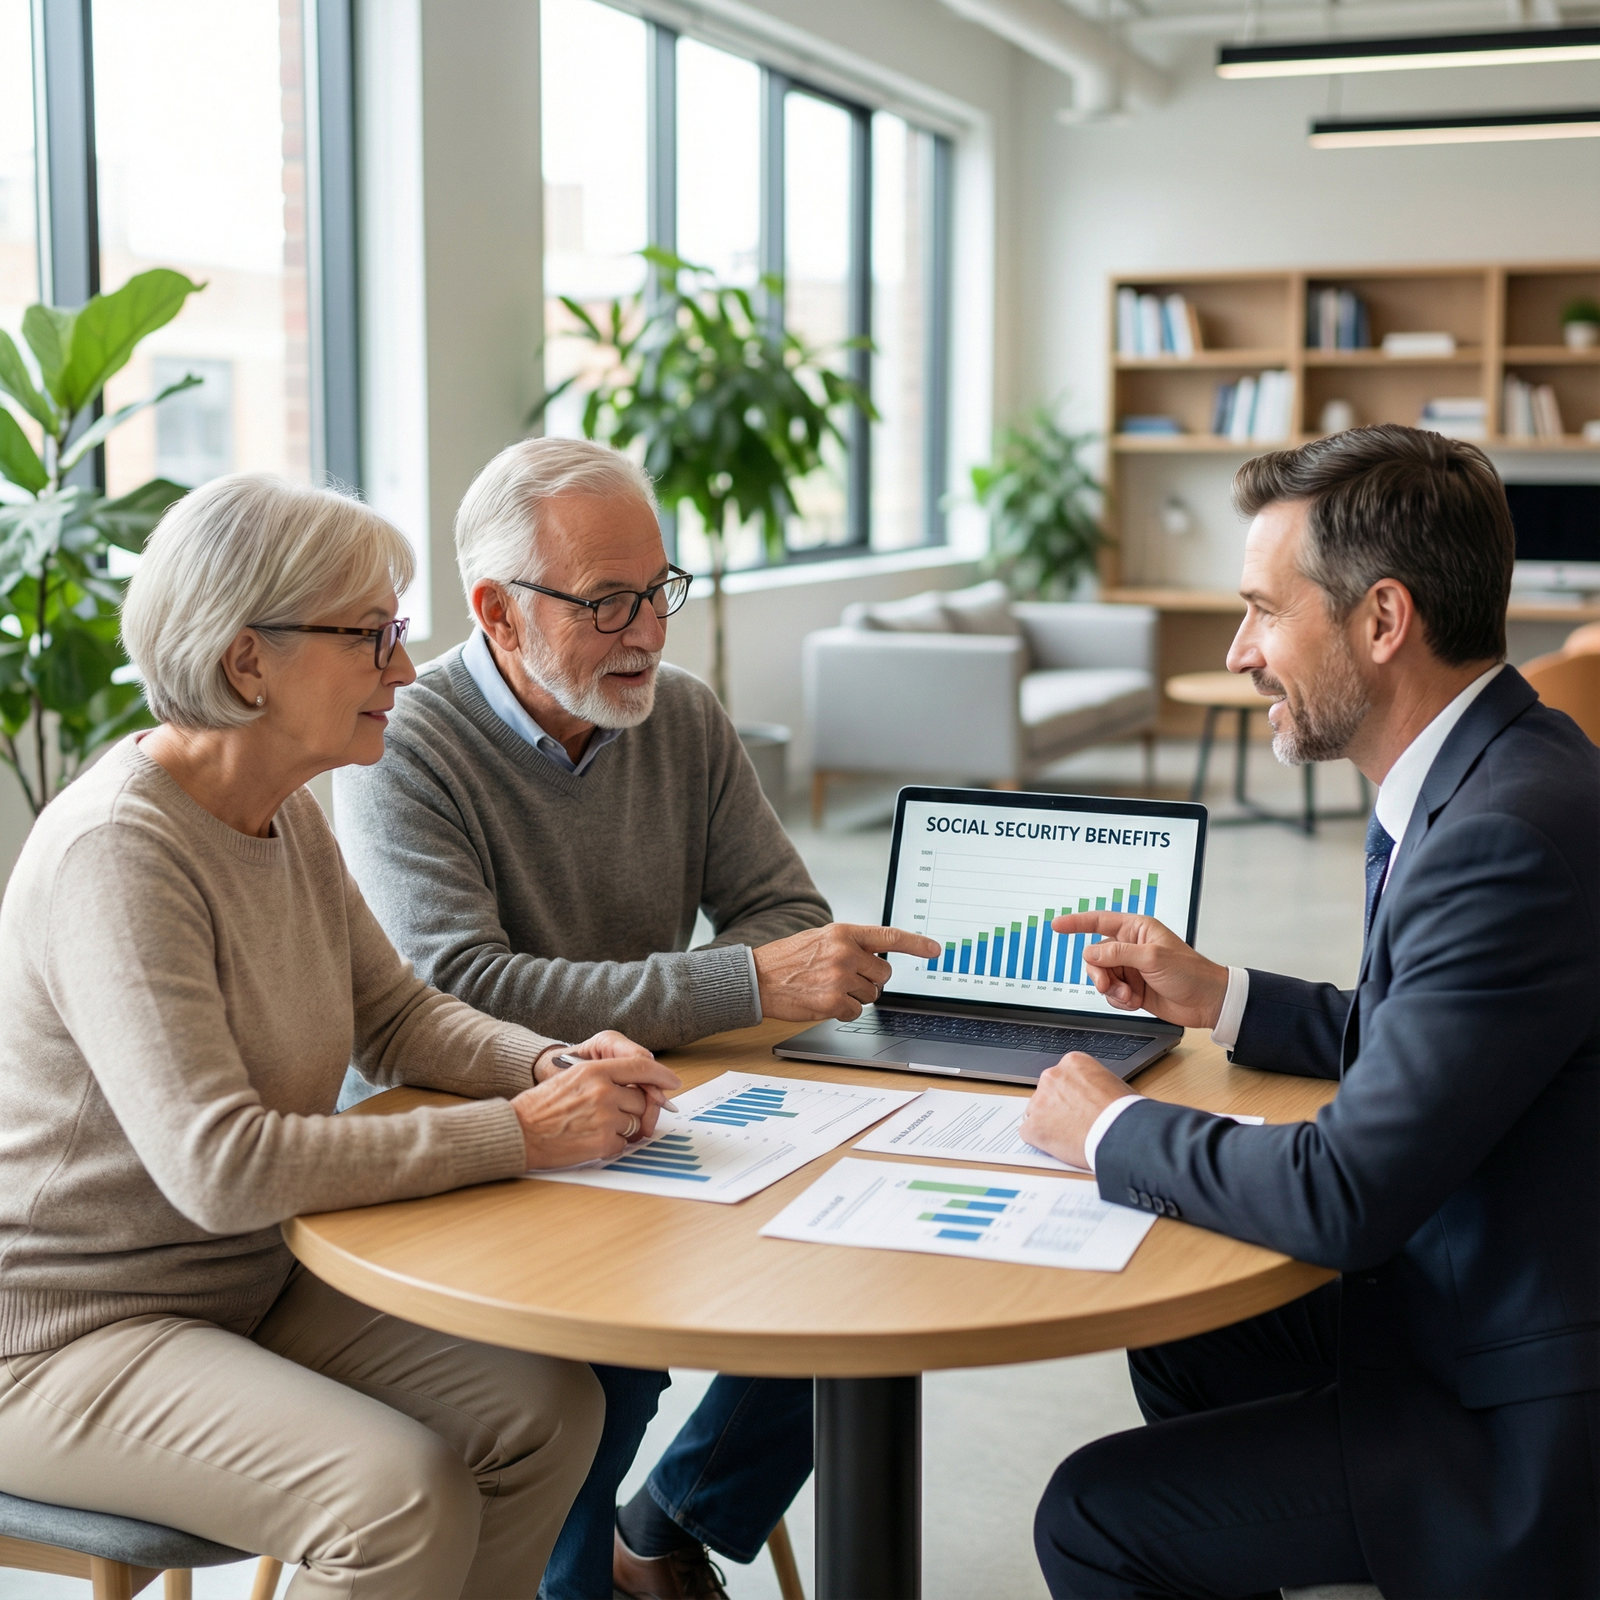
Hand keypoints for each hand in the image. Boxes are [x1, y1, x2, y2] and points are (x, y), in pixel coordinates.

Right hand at [512, 1048, 681, 1169]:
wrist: (519, 1133)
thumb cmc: (541, 1107)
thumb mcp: (572, 1077)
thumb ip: (606, 1078)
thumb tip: (640, 1086)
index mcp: (595, 1070)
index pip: (641, 1066)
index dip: (662, 1074)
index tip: (673, 1082)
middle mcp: (603, 1091)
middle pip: (642, 1099)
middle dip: (634, 1109)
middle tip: (613, 1115)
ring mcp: (605, 1118)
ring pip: (635, 1123)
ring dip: (622, 1128)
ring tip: (595, 1127)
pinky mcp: (603, 1143)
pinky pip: (624, 1144)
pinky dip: (612, 1145)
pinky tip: (589, 1140)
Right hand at [753, 924, 941, 1021]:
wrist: (757, 978)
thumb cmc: (788, 959)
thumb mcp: (820, 939)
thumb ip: (849, 944)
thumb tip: (878, 958)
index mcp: (842, 933)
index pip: (888, 936)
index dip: (916, 944)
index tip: (935, 950)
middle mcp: (844, 953)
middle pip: (883, 973)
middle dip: (871, 980)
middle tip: (846, 978)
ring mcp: (839, 978)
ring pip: (871, 995)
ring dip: (855, 996)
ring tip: (828, 987)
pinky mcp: (832, 1002)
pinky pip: (855, 1012)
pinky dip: (843, 1011)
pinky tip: (823, 1001)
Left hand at [1018, 1053, 1134, 1170]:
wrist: (1121, 1132)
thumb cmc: (1124, 1112)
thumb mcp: (1112, 1084)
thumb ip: (1094, 1085)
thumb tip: (1096, 1096)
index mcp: (1072, 1063)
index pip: (1062, 1077)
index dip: (1070, 1095)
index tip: (1079, 1106)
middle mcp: (1052, 1077)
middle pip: (1047, 1093)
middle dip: (1057, 1107)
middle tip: (1075, 1122)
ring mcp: (1039, 1101)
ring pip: (1036, 1112)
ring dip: (1048, 1123)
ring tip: (1070, 1136)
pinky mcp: (1033, 1126)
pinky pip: (1029, 1132)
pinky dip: (1040, 1140)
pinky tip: (1057, 1145)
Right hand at [1050, 913, 1227, 1028]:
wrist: (1207, 1002)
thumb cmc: (1190, 972)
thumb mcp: (1152, 958)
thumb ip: (1118, 953)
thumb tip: (1091, 952)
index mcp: (1137, 929)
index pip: (1100, 921)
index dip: (1077, 923)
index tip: (1056, 925)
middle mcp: (1131, 947)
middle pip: (1096, 955)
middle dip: (1100, 972)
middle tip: (1106, 985)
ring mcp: (1131, 969)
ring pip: (1102, 976)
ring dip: (1111, 989)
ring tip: (1129, 997)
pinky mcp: (1133, 989)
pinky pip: (1111, 993)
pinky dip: (1119, 1000)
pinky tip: (1134, 1002)